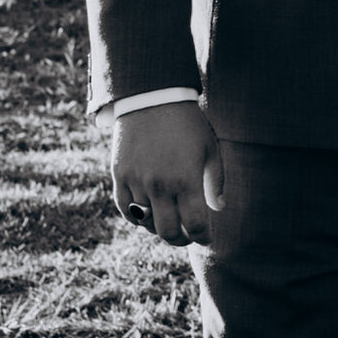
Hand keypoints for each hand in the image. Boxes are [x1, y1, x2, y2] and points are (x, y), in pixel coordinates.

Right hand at [109, 99, 222, 246]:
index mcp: (186, 180)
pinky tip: (148, 215)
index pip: (195, 225)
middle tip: (188, 236)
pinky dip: (137, 218)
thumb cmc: (187, 123)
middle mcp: (160, 185)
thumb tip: (218, 208)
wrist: (152, 98)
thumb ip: (215, 181)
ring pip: (146, 223)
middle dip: (181, 240)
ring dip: (159, 228)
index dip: (203, 237)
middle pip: (168, 232)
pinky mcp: (119, 176)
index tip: (207, 237)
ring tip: (170, 222)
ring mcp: (136, 181)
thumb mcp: (210, 148)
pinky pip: (125, 210)